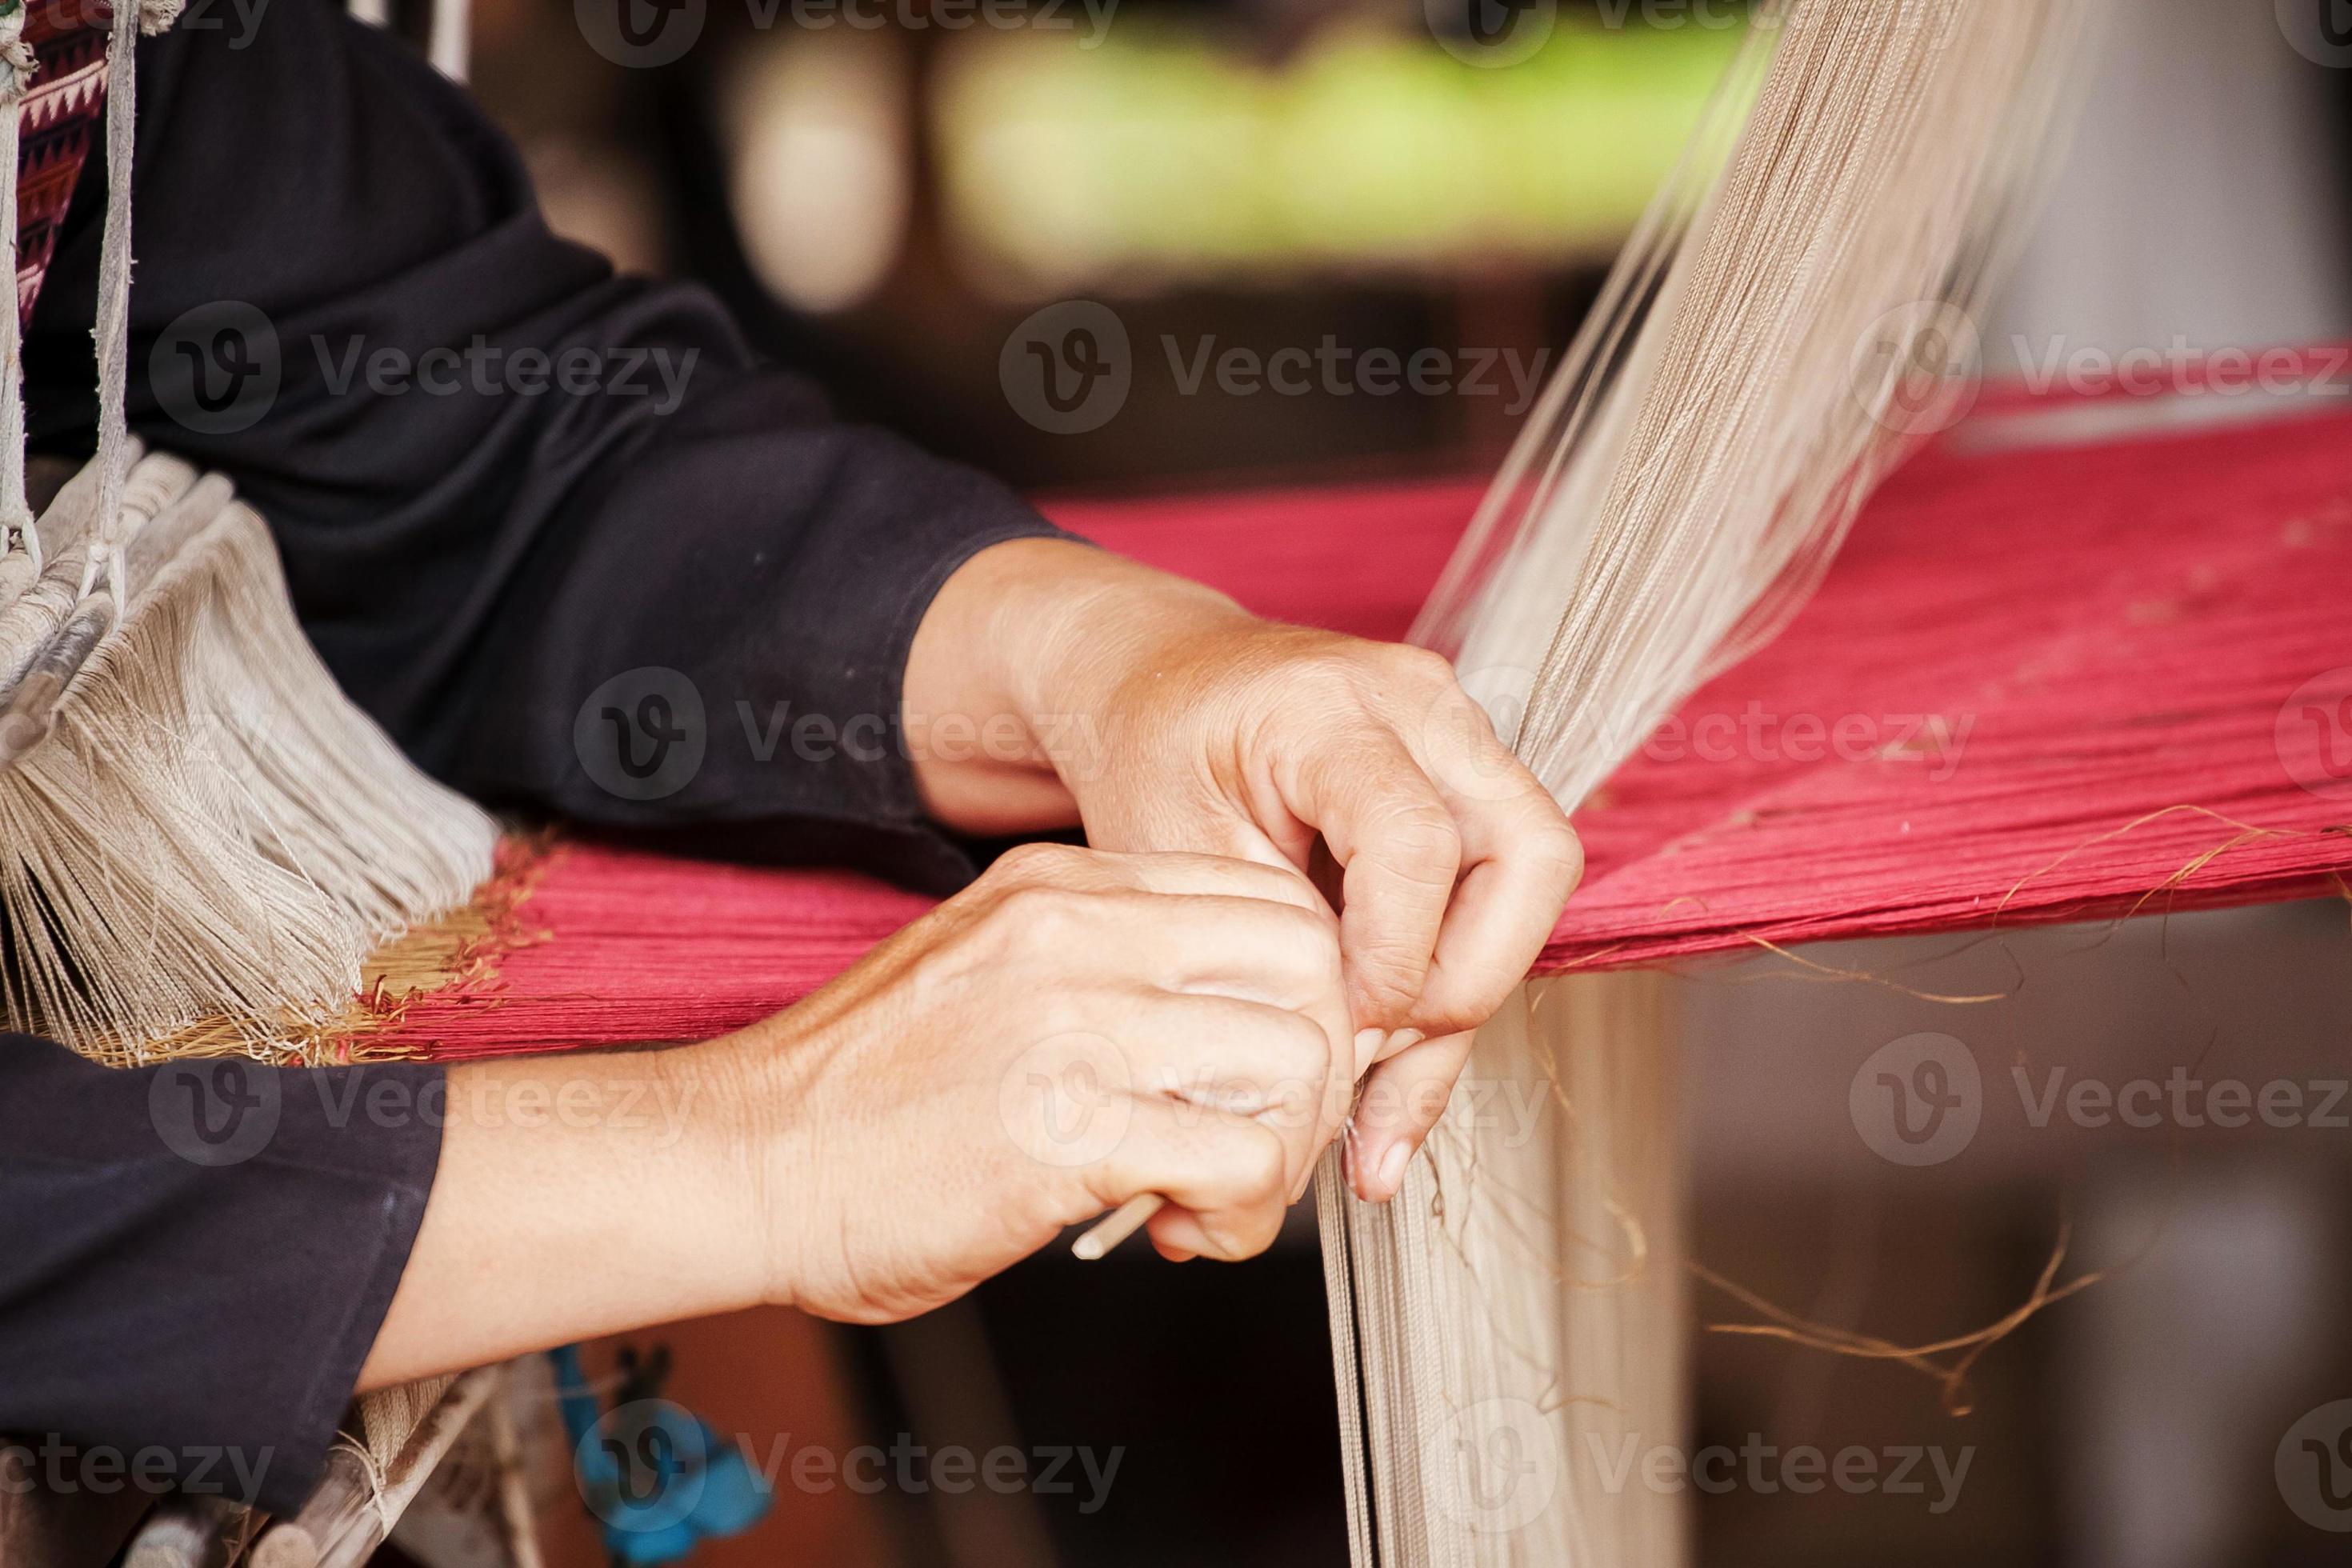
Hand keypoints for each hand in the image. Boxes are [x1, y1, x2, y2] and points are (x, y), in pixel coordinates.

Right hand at [724, 842, 1353, 1320]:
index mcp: (1063, 886)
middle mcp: (1078, 933)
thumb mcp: (989, 971)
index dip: (1303, 997)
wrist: (740, 1162)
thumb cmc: (860, 1095)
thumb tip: (1229, 1028)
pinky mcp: (1066, 1129)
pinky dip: (1243, 1216)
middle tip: (1262, 1139)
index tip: (1268, 1070)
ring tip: (1216, 1198)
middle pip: (1310, 967)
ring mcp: (1075, 1022)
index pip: (1268, 901)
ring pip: (1296, 1062)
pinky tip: (1184, 1232)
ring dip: (1285, 1153)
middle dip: (1317, 1070)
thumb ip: (1105, 972)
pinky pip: (1243, 1162)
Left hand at [908, 541, 1581, 1203]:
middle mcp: (1420, 702)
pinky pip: (1503, 883)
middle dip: (1469, 982)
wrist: (1158, 680)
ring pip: (1536, 874)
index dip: (1394, 961)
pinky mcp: (1472, 770)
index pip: (1416, 842)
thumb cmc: (1151, 759)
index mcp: (1325, 708)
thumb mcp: (1179, 860)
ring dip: (1470, 989)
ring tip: (1379, 1086)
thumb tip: (1358, 1082)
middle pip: (1530, 854)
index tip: (1340, 1037)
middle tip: (1376, 1056)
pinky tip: (1393, 1061)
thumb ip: (1280, 952)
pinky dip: (1454, 976)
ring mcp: (1460, 729)